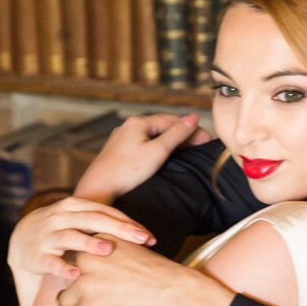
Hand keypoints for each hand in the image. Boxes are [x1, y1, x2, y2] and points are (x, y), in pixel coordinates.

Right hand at [8, 197, 154, 280]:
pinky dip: (62, 267)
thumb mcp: (80, 220)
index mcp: (75, 206)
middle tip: (141, 240)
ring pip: (71, 237)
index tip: (149, 237)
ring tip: (108, 250)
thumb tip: (142, 235)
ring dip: (89, 243)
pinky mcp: (38, 255)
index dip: (128, 223)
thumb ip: (105, 223)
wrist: (21, 239)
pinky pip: (51, 261)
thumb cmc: (62, 229)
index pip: (106, 212)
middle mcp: (61, 217)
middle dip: (118, 229)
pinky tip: (75, 274)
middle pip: (93, 220)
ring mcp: (48, 235)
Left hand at [60, 237, 234, 305]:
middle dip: (79, 288)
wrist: (171, 294)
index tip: (99, 280)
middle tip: (98, 297)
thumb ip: (109, 251)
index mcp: (97, 242)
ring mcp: (83, 286)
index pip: (77, 257)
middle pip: (68, 277)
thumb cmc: (158, 274)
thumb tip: (91, 262)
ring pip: (65, 300)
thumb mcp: (131, 249)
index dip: (86, 271)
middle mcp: (85, 261)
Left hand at [74, 113, 211, 202]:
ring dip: (171, 139)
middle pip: (162, 126)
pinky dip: (158, 146)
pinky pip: (143, 143)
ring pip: (152, 134)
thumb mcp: (157, 151)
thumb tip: (193, 117)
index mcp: (138, 122)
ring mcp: (122, 138)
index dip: (191, 128)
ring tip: (188, 148)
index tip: (207, 139)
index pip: (172, 120)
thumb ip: (176, 134)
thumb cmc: (127, 171)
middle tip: (202, 144)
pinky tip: (164, 154)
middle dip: (183, 133)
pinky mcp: (118, 151)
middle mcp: (128, 126)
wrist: (99, 188)